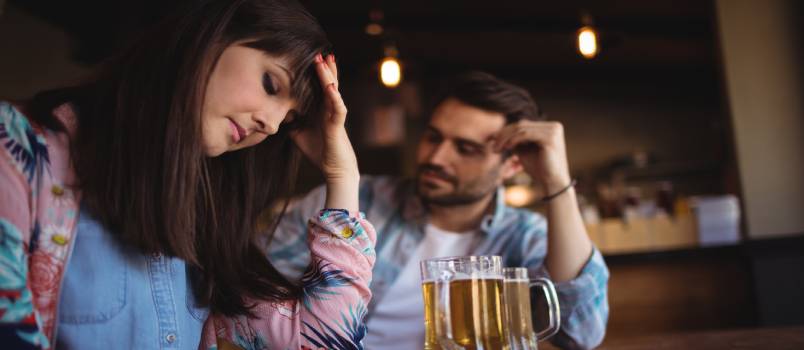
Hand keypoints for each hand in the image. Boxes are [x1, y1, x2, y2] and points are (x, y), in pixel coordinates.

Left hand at [291, 54, 358, 184]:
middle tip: (319, 53)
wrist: (334, 170)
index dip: (316, 74)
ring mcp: (335, 116)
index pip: (319, 87)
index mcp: (322, 110)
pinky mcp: (338, 125)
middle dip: (324, 69)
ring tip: (326, 61)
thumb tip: (276, 112)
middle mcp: (330, 109)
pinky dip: (335, 97)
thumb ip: (291, 121)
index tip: (309, 59)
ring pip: (334, 91)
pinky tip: (331, 87)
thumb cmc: (319, 151)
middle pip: (329, 84)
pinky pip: (338, 109)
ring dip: (329, 76)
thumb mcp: (298, 134)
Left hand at [492, 120, 571, 193]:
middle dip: (504, 134)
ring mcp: (553, 131)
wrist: (552, 184)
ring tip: (497, 148)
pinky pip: (526, 134)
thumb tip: (498, 133)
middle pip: (522, 124)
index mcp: (550, 128)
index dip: (506, 131)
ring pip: (522, 128)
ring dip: (506, 138)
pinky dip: (514, 139)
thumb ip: (515, 140)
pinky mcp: (550, 137)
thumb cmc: (539, 170)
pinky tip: (507, 147)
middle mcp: (554, 126)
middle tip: (493, 145)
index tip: (493, 141)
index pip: (523, 124)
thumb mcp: (524, 151)